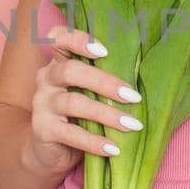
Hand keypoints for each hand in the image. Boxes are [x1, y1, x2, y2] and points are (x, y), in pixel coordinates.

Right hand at [25, 21, 144, 176]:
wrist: (51, 151)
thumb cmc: (80, 115)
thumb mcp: (89, 92)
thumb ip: (104, 79)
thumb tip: (147, 71)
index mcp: (58, 62)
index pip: (57, 38)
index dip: (77, 39)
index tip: (105, 51)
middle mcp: (46, 79)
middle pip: (71, 71)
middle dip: (105, 82)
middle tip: (133, 97)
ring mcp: (42, 104)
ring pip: (74, 103)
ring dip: (106, 114)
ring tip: (132, 125)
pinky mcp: (43, 130)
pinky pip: (71, 134)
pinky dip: (94, 142)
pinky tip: (114, 148)